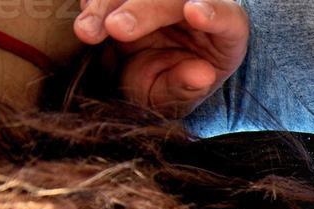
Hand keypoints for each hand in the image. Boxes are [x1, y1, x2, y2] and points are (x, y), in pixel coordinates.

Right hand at [74, 0, 247, 115]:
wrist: (161, 70)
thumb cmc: (180, 82)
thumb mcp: (182, 94)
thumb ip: (187, 86)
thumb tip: (200, 75)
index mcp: (227, 28)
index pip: (225, 16)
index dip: (210, 12)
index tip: (193, 13)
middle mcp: (196, 2)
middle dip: (140, 10)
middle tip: (115, 29)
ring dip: (107, 4)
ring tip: (88, 31)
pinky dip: (97, 0)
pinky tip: (86, 16)